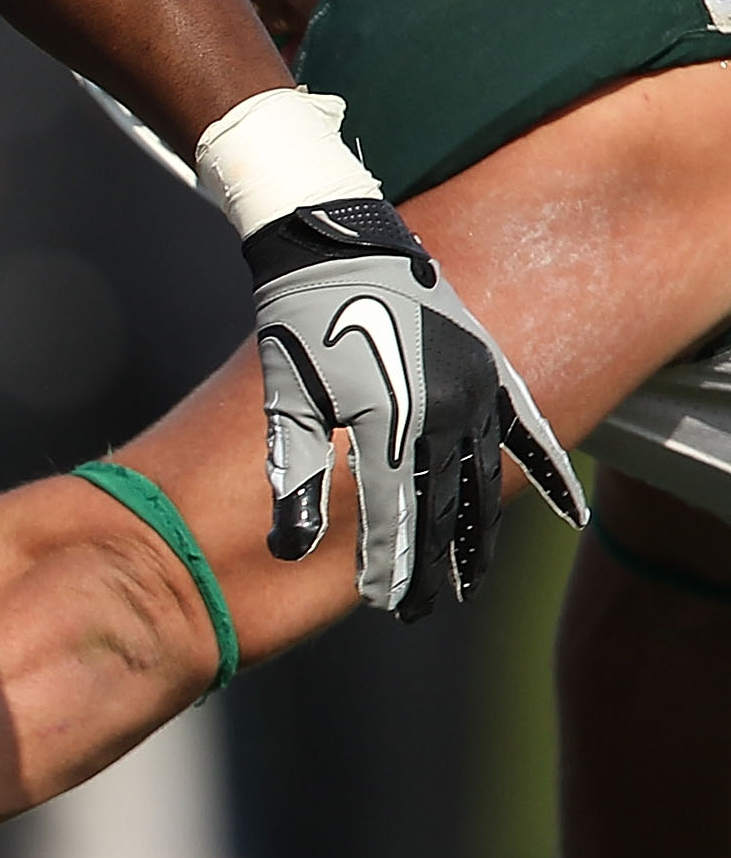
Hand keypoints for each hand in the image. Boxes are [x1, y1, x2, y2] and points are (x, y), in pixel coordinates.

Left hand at [245, 194, 581, 618]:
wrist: (338, 248)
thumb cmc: (299, 327)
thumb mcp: (285, 401)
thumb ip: (293, 476)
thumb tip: (290, 549)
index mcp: (388, 422)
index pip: (391, 513)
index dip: (387, 562)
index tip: (384, 602)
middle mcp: (441, 411)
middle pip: (440, 506)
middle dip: (430, 563)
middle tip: (420, 610)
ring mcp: (474, 390)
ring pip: (484, 480)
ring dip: (478, 534)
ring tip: (471, 579)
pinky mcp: (490, 370)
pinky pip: (529, 432)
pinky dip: (552, 474)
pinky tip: (571, 514)